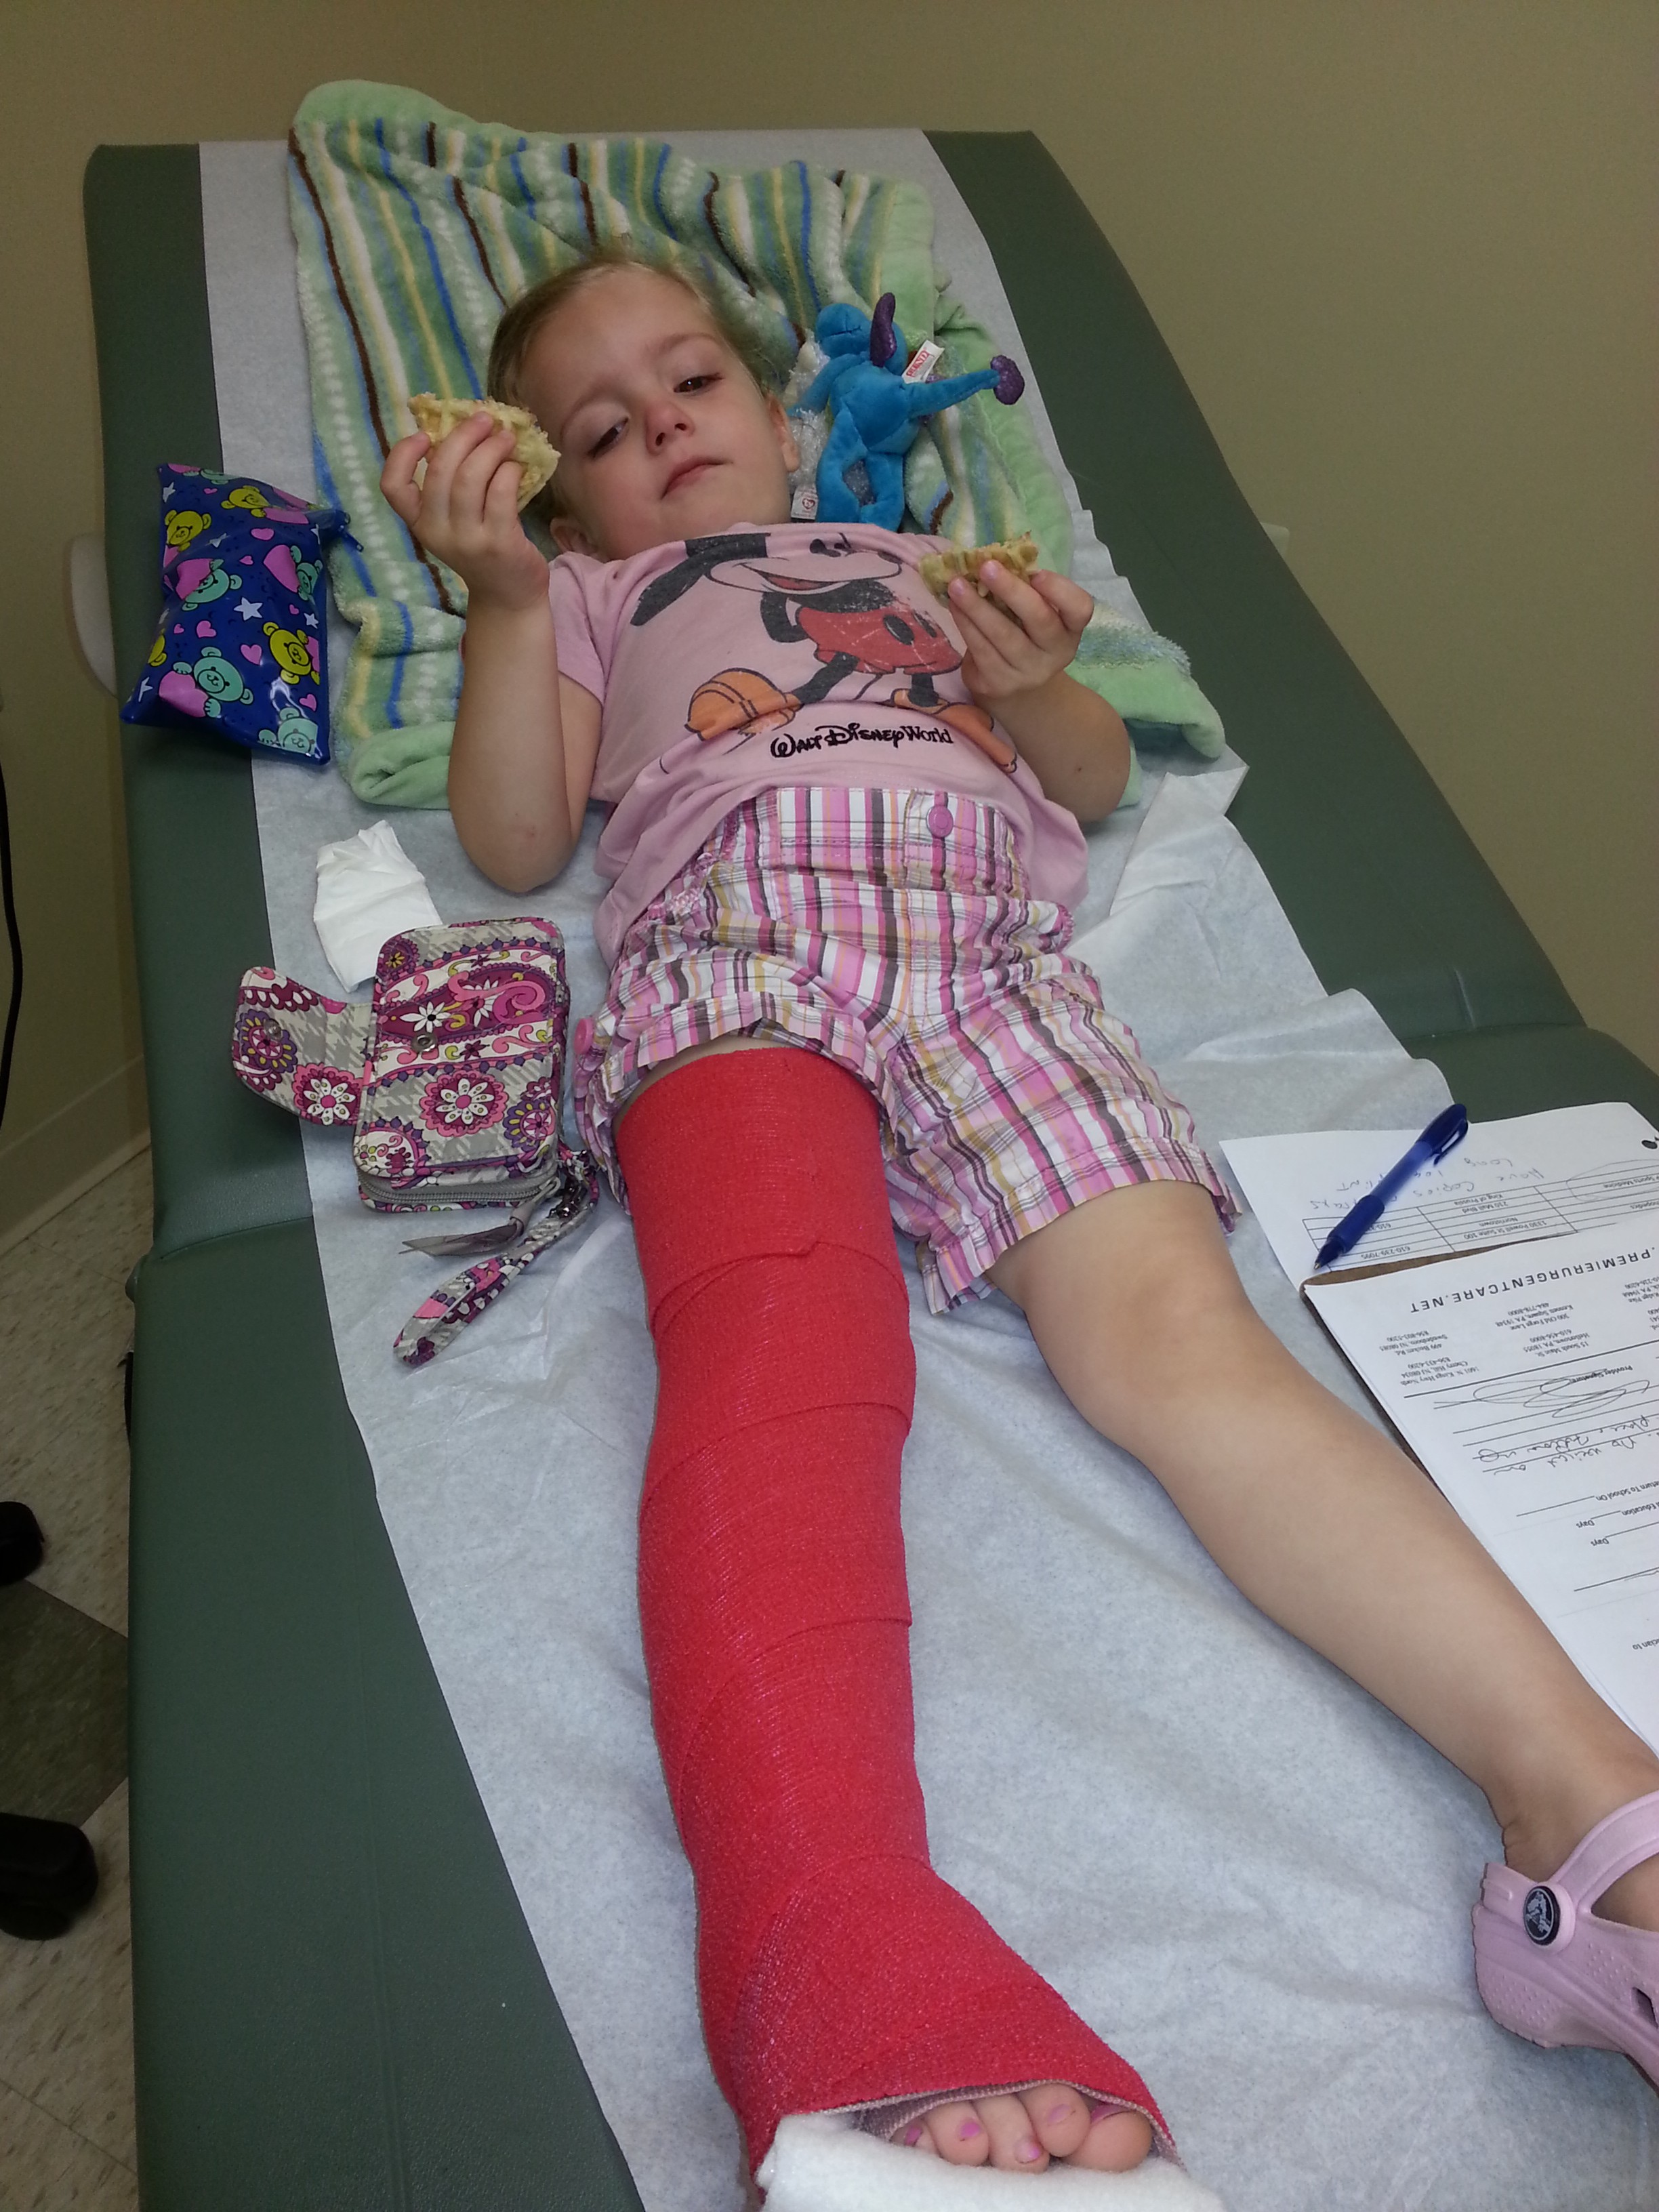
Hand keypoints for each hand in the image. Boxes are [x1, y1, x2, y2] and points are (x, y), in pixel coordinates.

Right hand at [380, 413, 548, 613]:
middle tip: (484, 420)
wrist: (508, 596)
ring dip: (490, 449)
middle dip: (463, 436)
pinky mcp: (499, 543)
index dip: (402, 455)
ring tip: (505, 438)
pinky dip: (509, 471)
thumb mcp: (453, 521)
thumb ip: (449, 485)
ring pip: (470, 478)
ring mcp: (467, 540)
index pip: (392, 488)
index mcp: (419, 523)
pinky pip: (500, 493)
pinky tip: (516, 467)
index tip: (423, 435)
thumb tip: (460, 428)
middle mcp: (437, 532)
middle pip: (440, 470)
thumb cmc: (481, 547)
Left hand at [947, 563, 1093, 705]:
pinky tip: (955, 606)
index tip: (1036, 574)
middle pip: (1040, 620)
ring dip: (976, 606)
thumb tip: (996, 560)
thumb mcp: (1035, 612)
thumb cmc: (1025, 634)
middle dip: (1011, 590)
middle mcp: (1055, 653)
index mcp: (1070, 629)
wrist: (1014, 684)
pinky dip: (965, 624)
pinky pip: (981, 649)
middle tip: (986, 567)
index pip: (1079, 609)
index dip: (1060, 590)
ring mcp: (1028, 672)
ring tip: (957, 584)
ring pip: (1003, 635)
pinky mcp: (999, 684)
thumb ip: (1027, 590)